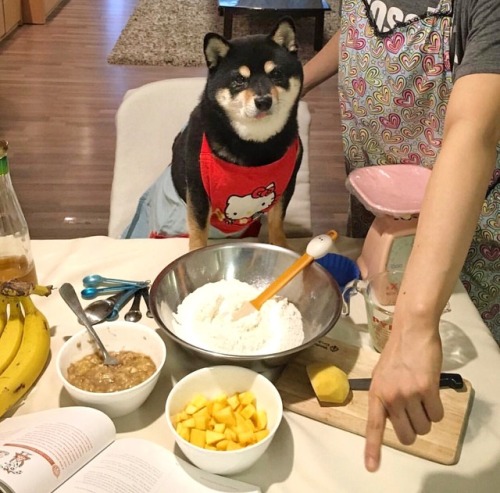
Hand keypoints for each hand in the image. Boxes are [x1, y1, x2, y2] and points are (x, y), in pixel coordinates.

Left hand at [364, 318, 443, 471]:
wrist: (411, 331)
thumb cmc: (398, 353)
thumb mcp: (382, 375)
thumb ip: (385, 396)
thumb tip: (392, 416)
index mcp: (376, 394)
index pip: (373, 426)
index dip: (373, 449)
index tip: (372, 468)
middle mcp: (390, 397)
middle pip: (407, 435)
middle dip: (414, 428)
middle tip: (414, 411)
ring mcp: (408, 393)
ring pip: (424, 427)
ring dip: (426, 416)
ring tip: (421, 393)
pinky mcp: (426, 389)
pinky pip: (437, 415)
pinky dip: (437, 407)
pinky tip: (431, 390)